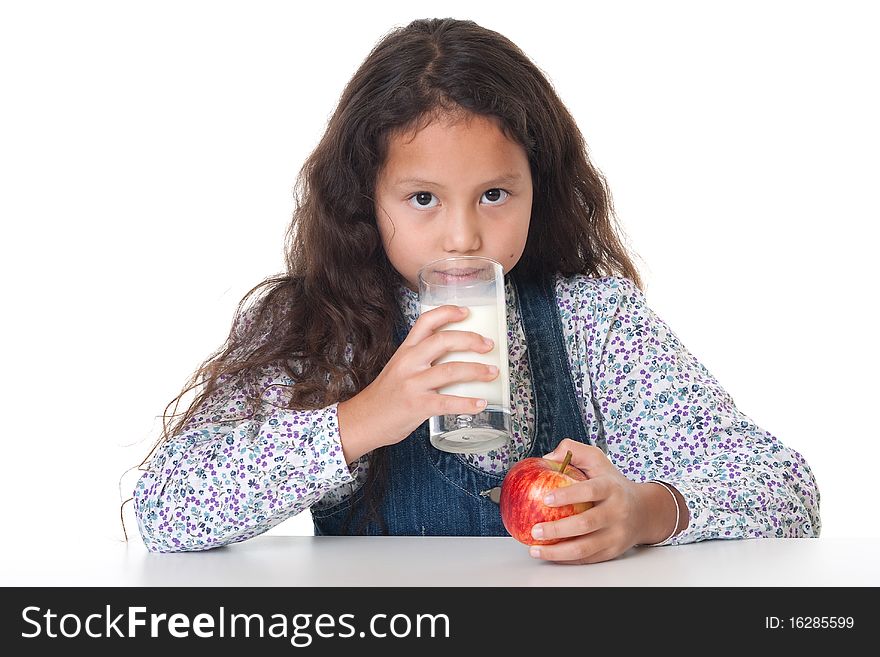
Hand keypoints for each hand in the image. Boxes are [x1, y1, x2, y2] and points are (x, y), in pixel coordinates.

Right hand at [337, 305, 498, 459]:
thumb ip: (422, 360)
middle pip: (443, 341)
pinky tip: (481, 404)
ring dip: (477, 370)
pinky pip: (448, 402)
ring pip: (450, 370)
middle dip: (471, 340)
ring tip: (492, 372)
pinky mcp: (417, 406)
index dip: (447, 313)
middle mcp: (408, 363)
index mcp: (405, 351)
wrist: (364, 420)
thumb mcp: (399, 369)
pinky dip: (468, 403)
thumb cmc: (386, 396)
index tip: (466, 312)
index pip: (425, 322)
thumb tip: (456, 357)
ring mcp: (412, 384)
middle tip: (488, 345)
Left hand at [527, 438, 655, 563]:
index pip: (590, 491)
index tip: (545, 498)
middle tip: (534, 529)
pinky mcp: (612, 551)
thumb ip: (574, 451)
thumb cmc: (613, 484)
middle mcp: (616, 512)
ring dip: (557, 551)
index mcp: (611, 488)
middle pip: (585, 524)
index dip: (568, 495)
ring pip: (584, 548)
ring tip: (535, 548)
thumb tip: (548, 458)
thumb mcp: (598, 460)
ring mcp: (615, 535)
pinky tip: (549, 554)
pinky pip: (587, 559)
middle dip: (557, 529)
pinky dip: (565, 559)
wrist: (644, 511)